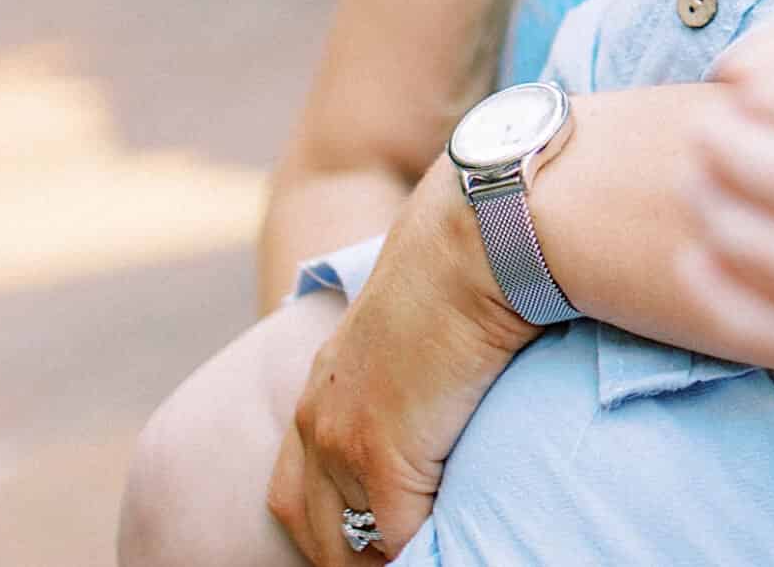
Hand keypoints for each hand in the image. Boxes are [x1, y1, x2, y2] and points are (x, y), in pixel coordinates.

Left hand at [264, 164, 537, 562]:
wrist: (476, 238)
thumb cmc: (470, 261)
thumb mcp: (425, 318)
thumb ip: (422, 358)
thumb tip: (463, 371)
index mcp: (325, 386)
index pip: (297, 488)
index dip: (335, 525)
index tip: (376, 541)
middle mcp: (317, 420)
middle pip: (311, 529)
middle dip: (349, 558)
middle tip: (398, 560)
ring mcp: (343, 443)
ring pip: (349, 547)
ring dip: (387, 561)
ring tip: (436, 558)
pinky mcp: (385, 460)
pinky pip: (401, 542)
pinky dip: (426, 555)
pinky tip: (464, 547)